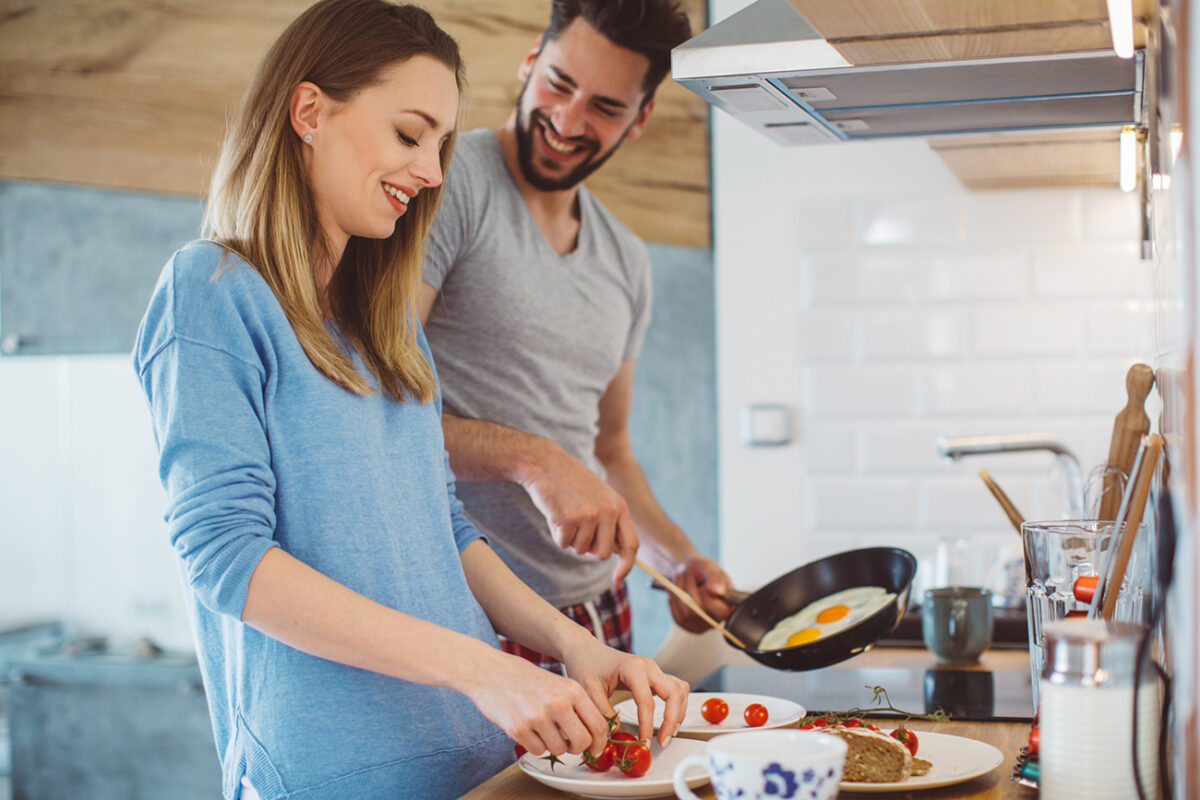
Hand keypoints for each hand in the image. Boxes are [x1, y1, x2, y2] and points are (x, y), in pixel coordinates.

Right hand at [467, 649, 610, 757]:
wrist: (490, 670)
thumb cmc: (525, 678)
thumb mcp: (558, 684)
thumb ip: (576, 706)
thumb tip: (595, 735)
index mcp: (572, 689)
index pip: (599, 725)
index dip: (599, 743)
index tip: (595, 749)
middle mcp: (558, 702)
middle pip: (582, 742)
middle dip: (576, 748)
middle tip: (568, 744)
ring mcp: (537, 716)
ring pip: (559, 750)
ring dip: (552, 745)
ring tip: (541, 729)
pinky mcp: (517, 728)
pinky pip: (537, 751)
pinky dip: (534, 745)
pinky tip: (527, 729)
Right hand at [521, 444, 638, 586]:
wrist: (545, 463)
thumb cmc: (571, 483)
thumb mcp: (599, 497)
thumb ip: (610, 522)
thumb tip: (615, 554)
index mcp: (619, 506)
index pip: (631, 544)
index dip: (626, 567)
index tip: (617, 581)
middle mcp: (608, 511)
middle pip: (603, 554)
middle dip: (589, 548)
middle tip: (578, 528)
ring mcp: (589, 515)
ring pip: (581, 550)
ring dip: (570, 538)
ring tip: (566, 513)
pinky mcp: (569, 519)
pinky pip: (563, 543)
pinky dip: (557, 533)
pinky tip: (555, 512)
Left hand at [561, 636, 689, 746]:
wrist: (586, 650)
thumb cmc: (586, 666)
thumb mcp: (589, 691)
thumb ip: (604, 714)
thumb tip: (618, 734)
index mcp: (632, 668)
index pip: (647, 701)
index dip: (647, 726)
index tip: (643, 742)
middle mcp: (648, 666)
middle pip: (674, 693)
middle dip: (672, 720)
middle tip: (662, 741)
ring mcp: (654, 669)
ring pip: (680, 689)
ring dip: (678, 712)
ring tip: (668, 732)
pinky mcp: (655, 674)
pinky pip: (675, 688)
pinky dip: (676, 705)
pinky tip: (668, 719)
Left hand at [668, 556, 736, 632]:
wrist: (687, 572)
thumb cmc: (701, 570)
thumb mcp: (709, 567)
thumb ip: (714, 577)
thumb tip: (717, 591)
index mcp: (730, 605)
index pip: (722, 611)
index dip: (707, 595)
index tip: (702, 581)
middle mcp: (719, 619)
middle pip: (700, 612)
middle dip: (689, 589)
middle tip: (688, 575)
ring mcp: (703, 625)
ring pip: (686, 614)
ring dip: (679, 592)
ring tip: (681, 578)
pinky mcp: (688, 626)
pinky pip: (678, 617)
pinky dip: (674, 600)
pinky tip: (678, 590)